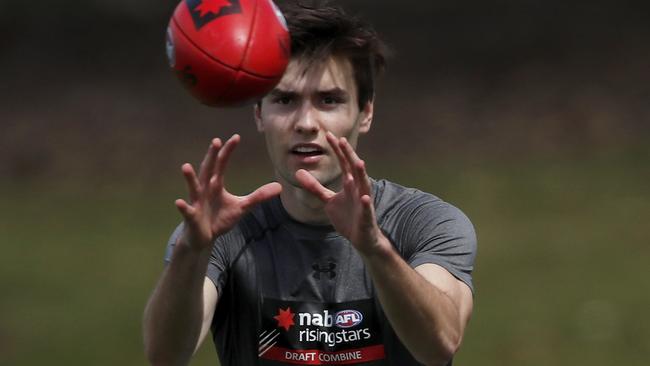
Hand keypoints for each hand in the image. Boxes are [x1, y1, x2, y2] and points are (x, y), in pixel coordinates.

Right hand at [175, 135, 281, 250]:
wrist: (205, 237)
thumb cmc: (220, 218)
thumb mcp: (243, 207)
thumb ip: (258, 196)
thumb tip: (279, 187)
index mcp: (216, 184)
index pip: (222, 164)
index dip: (228, 151)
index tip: (236, 137)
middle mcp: (205, 189)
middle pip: (208, 170)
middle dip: (211, 156)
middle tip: (215, 141)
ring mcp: (197, 202)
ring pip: (193, 188)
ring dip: (190, 178)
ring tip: (186, 166)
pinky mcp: (192, 217)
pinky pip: (188, 211)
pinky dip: (184, 207)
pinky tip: (179, 202)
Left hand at [295, 132, 385, 255]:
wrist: (361, 238)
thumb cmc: (347, 217)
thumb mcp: (328, 200)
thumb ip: (315, 187)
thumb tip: (299, 173)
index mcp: (350, 184)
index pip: (343, 163)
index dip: (337, 150)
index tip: (329, 135)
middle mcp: (358, 189)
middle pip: (354, 169)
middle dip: (348, 155)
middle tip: (342, 140)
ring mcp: (364, 203)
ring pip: (364, 186)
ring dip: (362, 174)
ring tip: (359, 162)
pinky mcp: (366, 217)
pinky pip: (367, 210)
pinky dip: (366, 204)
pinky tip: (365, 198)